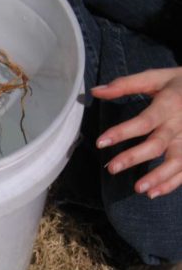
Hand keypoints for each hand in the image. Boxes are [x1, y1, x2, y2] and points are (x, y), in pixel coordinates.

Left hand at [91, 67, 181, 198]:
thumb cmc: (180, 82)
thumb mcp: (156, 77)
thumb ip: (126, 85)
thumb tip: (95, 91)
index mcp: (169, 104)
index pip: (143, 121)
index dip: (122, 132)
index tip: (101, 142)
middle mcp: (180, 125)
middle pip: (157, 145)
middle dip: (134, 157)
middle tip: (112, 168)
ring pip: (176, 162)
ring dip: (158, 177)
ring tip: (138, 189)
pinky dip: (171, 183)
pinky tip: (154, 193)